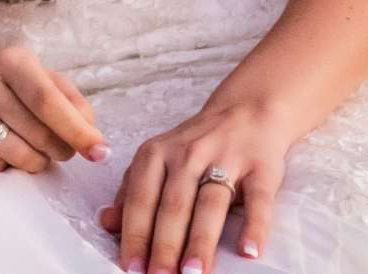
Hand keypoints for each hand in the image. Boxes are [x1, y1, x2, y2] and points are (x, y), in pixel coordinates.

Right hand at [0, 46, 109, 175]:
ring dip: (36, 162)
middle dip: (60, 150)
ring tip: (35, 152)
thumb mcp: (38, 77)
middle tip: (62, 150)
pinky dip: (6, 165)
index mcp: (10, 60)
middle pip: (36, 134)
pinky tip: (2, 149)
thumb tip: (94, 139)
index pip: (48, 101)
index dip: (77, 131)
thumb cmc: (5, 83)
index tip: (100, 153)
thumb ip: (71, 102)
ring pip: (15, 154)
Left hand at [97, 98, 294, 272]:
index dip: (135, 234)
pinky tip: (248, 251)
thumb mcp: (157, 159)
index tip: (131, 268)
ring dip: (200, 240)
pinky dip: (255, 226)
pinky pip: (258, 199)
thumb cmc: (195, 145)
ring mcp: (226, 159)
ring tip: (193, 273)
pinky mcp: (261, 168)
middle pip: (174, 205)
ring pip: (210, 204)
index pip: (141, 199)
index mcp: (156, 154)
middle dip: (165, 245)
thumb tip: (106, 223)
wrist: (247, 110)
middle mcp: (188, 154)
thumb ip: (132, 190)